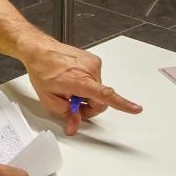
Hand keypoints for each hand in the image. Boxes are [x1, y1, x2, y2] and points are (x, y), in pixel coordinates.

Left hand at [21, 37, 141, 133]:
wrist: (39, 50)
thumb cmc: (43, 69)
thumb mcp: (50, 99)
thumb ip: (66, 114)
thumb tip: (74, 125)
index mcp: (81, 81)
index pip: (106, 96)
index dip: (123, 104)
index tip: (136, 109)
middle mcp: (90, 71)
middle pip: (100, 99)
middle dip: (88, 106)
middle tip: (71, 104)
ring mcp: (93, 63)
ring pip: (97, 89)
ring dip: (86, 93)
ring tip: (68, 87)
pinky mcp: (93, 60)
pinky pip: (94, 78)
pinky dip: (86, 82)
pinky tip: (72, 79)